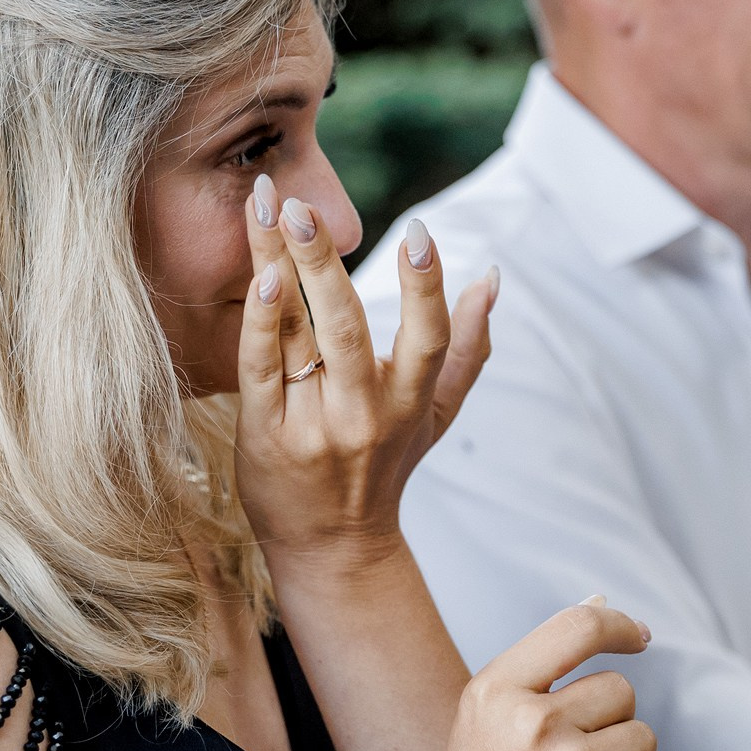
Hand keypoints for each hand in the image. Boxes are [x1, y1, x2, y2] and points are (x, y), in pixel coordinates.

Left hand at [236, 176, 494, 567]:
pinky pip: (260, 369)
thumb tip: (492, 278)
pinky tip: (258, 276)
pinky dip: (259, 322)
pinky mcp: (266, 435)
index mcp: (411, 404)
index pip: (428, 340)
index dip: (428, 288)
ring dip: (281, 267)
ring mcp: (314, 426)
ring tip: (268, 208)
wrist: (333, 547)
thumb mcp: (438, 415)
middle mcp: (366, 415)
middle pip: (349, 328)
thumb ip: (468, 349)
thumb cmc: (385, 467)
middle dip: (324, 261)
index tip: (419, 233)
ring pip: (299, 335)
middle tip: (301, 203)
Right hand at [418, 600, 669, 750]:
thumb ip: (539, 667)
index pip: (577, 627)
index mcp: (494, 692)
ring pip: (643, 736)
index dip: (619, 625)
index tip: (640, 636)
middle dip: (609, 725)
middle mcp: (531, 723)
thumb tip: (601, 602)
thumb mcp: (485, 725)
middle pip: (620, 690)